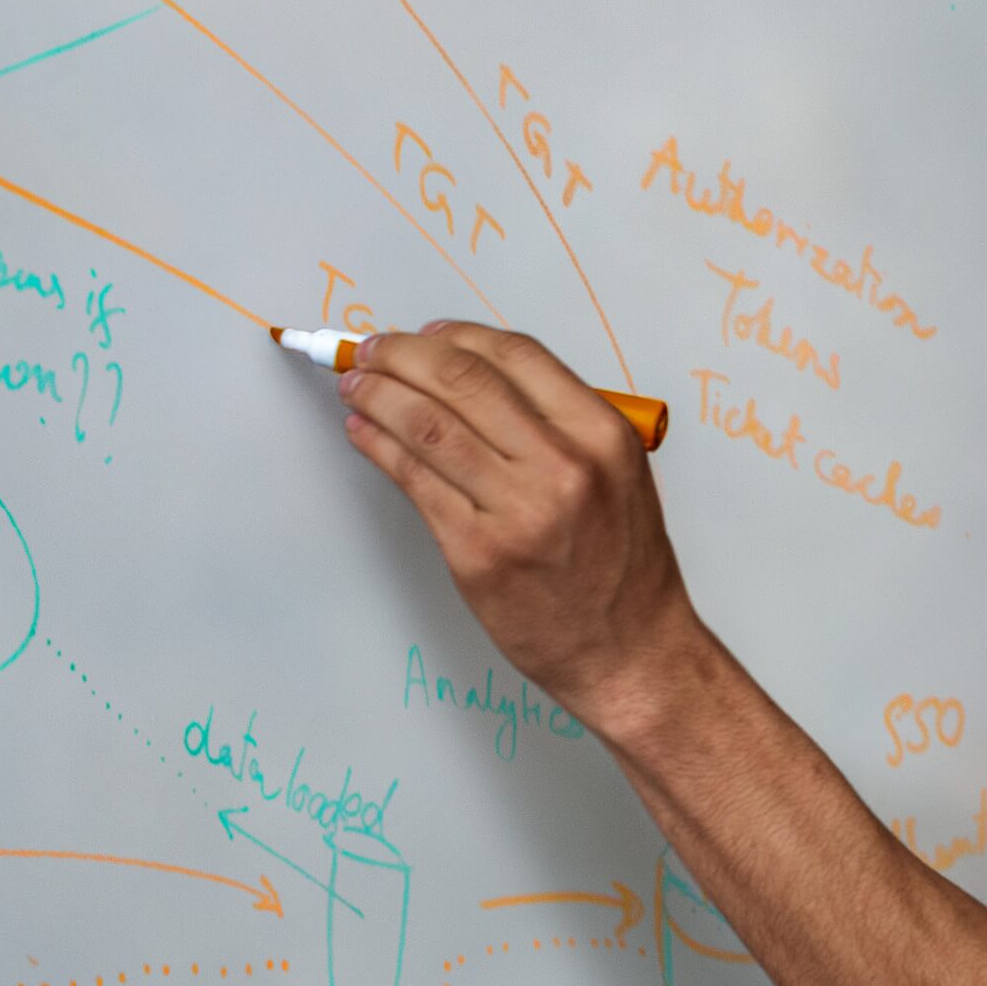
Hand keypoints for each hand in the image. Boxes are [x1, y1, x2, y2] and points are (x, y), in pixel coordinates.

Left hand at [337, 321, 696, 736]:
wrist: (630, 652)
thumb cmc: (624, 569)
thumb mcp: (619, 475)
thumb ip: (560, 425)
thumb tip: (474, 380)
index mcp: (603, 436)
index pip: (516, 356)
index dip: (456, 334)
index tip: (425, 334)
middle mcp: (563, 466)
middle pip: (462, 379)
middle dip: (402, 354)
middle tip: (372, 350)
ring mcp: (517, 511)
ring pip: (427, 425)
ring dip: (379, 394)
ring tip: (356, 385)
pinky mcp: (477, 552)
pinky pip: (414, 480)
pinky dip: (379, 447)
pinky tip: (364, 432)